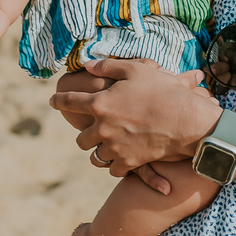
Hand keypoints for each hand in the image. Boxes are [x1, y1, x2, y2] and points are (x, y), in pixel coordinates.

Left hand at [49, 60, 220, 175]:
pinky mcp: (128, 163)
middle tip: (92, 129)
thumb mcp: (134, 69)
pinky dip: (114, 165)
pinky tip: (120, 157)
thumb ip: (107, 67)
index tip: (52, 100)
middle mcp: (101, 128)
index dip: (58, 100)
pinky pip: (111, 169)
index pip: (69, 102)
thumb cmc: (161, 90)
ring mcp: (114, 148)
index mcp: (99, 103)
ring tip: (106, 146)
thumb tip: (86, 65)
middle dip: (84, 133)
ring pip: (94, 156)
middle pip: (80, 138)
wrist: (184, 120)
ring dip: (98, 150)